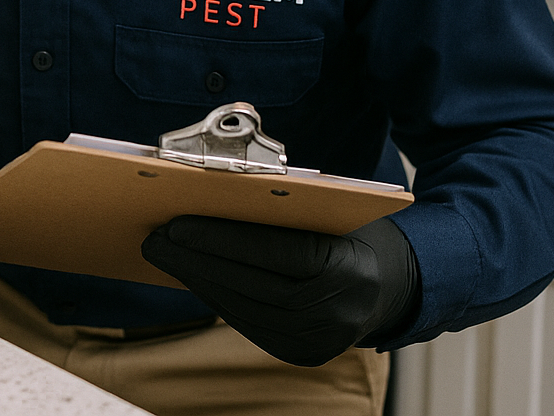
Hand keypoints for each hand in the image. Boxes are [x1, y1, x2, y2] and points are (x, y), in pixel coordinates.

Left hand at [141, 215, 417, 366]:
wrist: (397, 285)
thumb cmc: (355, 234)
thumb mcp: (330, 215)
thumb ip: (282, 212)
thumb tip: (212, 199)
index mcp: (349, 269)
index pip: (275, 252)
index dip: (221, 239)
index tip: (177, 223)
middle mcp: (338, 313)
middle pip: (252, 286)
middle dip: (196, 261)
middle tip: (156, 239)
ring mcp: (323, 341)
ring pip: (245, 310)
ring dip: (199, 281)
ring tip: (165, 255)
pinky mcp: (306, 354)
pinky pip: (251, 325)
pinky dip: (219, 299)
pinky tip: (193, 277)